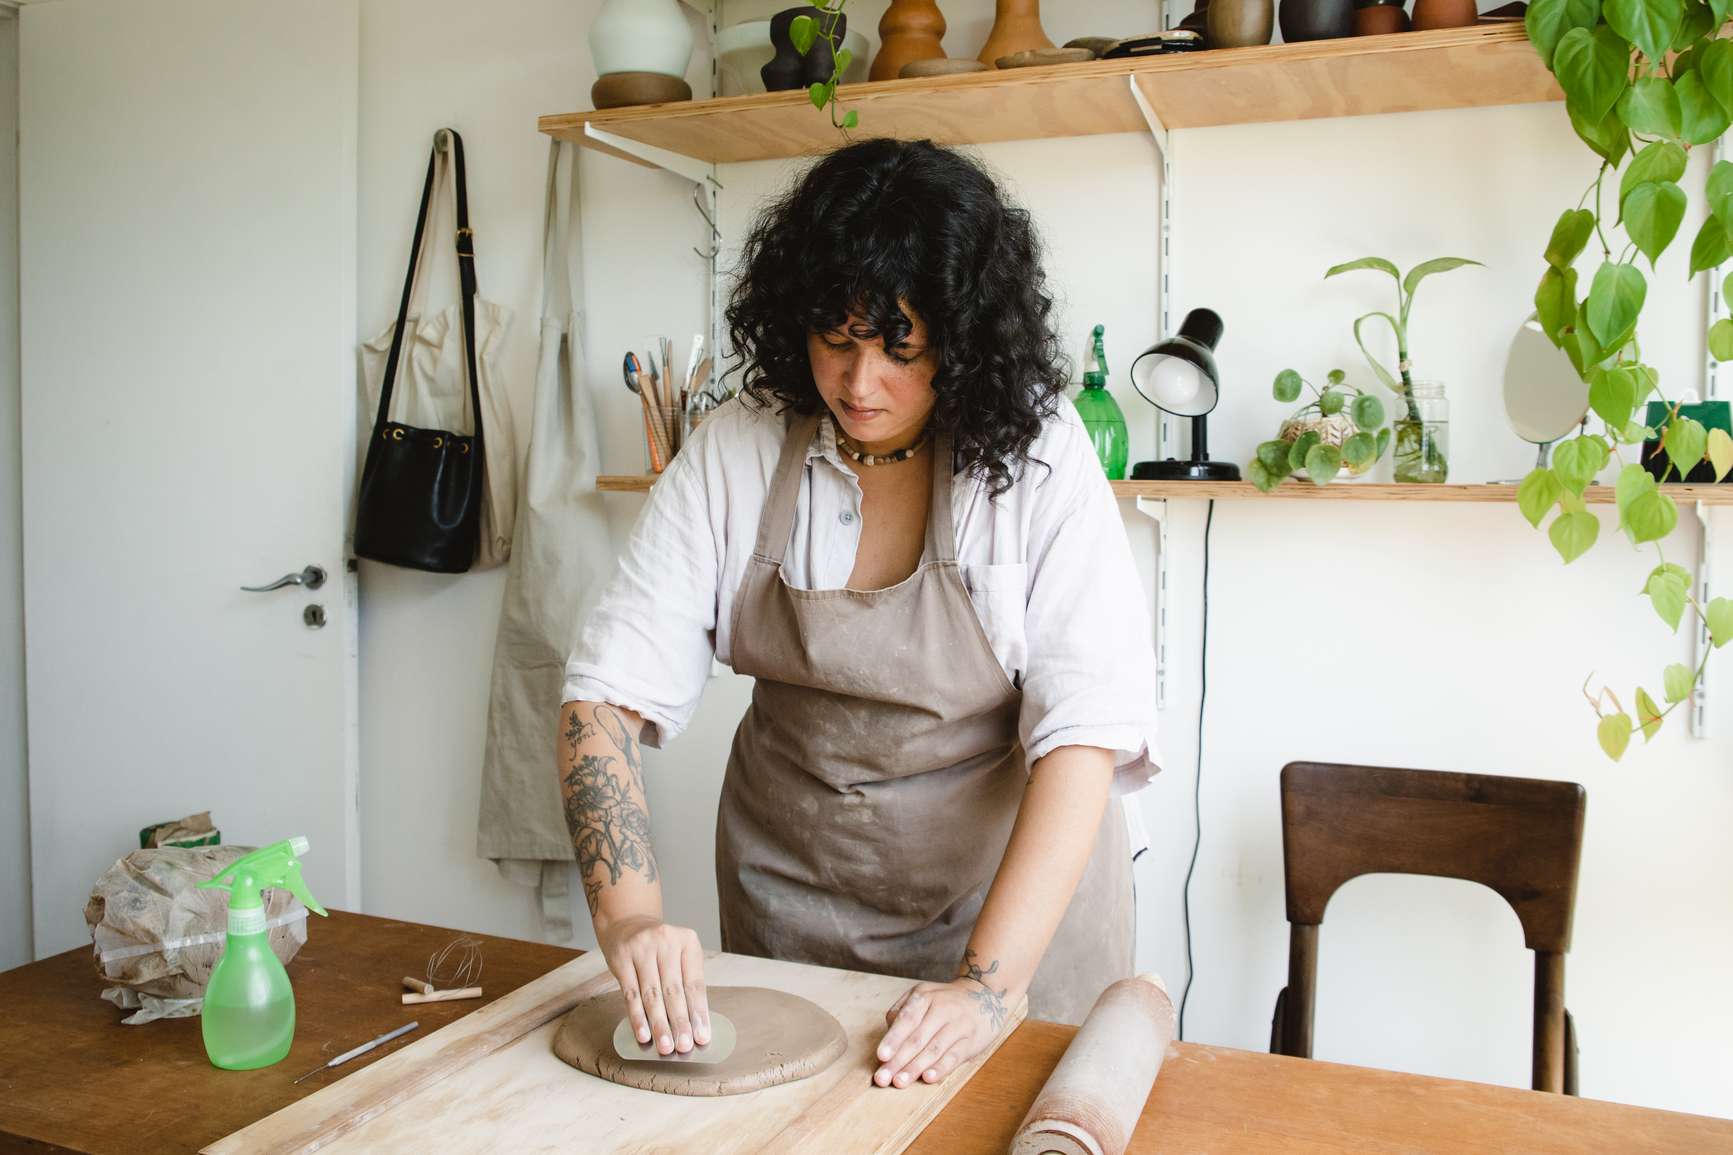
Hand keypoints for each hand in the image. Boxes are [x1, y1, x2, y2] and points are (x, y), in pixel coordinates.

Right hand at [596, 914, 709, 1055]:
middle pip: (674, 990)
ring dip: (659, 1024)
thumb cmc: (659, 948)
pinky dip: (637, 1017)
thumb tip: (693, 1026)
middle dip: (680, 1022)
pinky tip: (643, 1034)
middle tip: (684, 1046)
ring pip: (652, 994)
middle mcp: (666, 941)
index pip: (695, 983)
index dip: (699, 1012)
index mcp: (688, 941)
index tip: (703, 1037)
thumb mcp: (678, 955)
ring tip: (665, 1047)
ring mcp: (642, 948)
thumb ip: (685, 984)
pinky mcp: (621, 958)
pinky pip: (631, 994)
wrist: (627, 923)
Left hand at [872, 977, 1010, 1088]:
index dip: (893, 1039)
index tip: (881, 1056)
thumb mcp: (922, 995)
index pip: (906, 1019)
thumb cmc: (944, 1001)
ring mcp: (958, 1025)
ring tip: (899, 1082)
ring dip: (915, 1068)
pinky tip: (928, 1078)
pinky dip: (941, 1068)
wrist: (984, 996)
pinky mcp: (971, 1041)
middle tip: (882, 1078)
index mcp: (925, 996)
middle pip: (917, 1039)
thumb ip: (902, 1011)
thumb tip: (888, 1035)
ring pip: (934, 1049)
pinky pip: (954, 1056)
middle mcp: (942, 1009)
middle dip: (898, 1061)